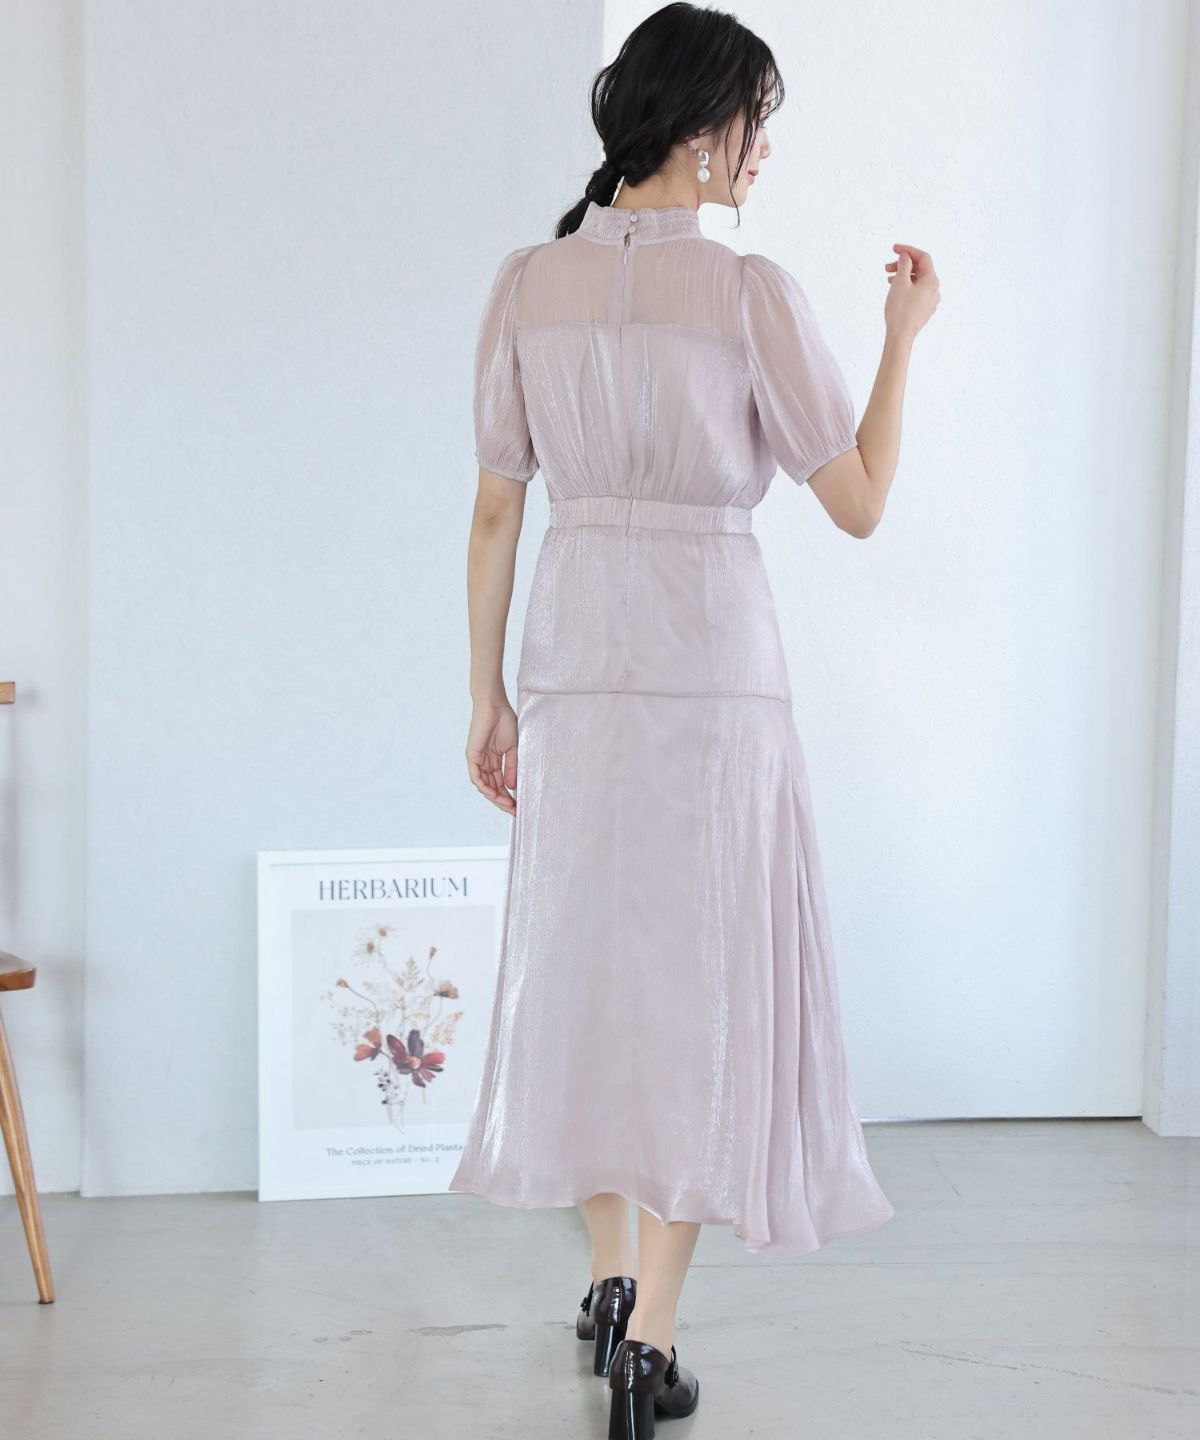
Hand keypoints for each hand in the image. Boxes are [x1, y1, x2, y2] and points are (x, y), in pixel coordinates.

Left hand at [466, 697, 518, 813]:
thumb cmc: (505, 721)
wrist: (495, 706)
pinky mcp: (472, 756)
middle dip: (503, 801)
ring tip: (507, 805)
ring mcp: (478, 760)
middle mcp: (484, 763)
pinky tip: (495, 794)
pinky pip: (476, 777)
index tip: (519, 806)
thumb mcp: (513, 749)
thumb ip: (511, 768)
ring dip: (495, 798)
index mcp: (494, 761)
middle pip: (492, 788)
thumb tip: (512, 787)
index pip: (500, 784)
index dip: (509, 796)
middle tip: (514, 811)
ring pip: (484, 786)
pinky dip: (485, 787)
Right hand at [884, 244, 939, 338]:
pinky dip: (906, 286)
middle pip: (920, 269)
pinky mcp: (923, 309)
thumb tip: (906, 256)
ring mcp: (930, 301)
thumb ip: (904, 265)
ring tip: (889, 278)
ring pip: (917, 281)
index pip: (923, 257)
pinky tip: (895, 289)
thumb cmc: (900, 310)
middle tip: (887, 267)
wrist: (900, 336)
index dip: (908, 250)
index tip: (894, 249)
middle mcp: (934, 290)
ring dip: (903, 276)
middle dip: (904, 264)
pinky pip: (916, 292)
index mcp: (932, 281)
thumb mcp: (900, 282)